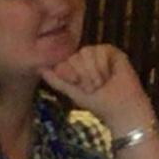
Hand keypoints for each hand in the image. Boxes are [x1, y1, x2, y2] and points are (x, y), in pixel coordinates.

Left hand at [38, 43, 158, 135]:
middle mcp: (85, 57)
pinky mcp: (111, 51)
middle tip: (94, 87)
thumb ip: (56, 80)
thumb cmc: (97, 103)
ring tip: (101, 82)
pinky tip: (110, 74)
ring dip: (93, 73)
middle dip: (83, 76)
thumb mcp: (72, 92)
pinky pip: (100, 51)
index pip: (63, 62)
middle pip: (74, 57)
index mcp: (74, 66)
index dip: (70, 75)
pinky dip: (103, 66)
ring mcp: (98, 52)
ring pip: (86, 53)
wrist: (119, 107)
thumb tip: (39, 68)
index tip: (79, 87)